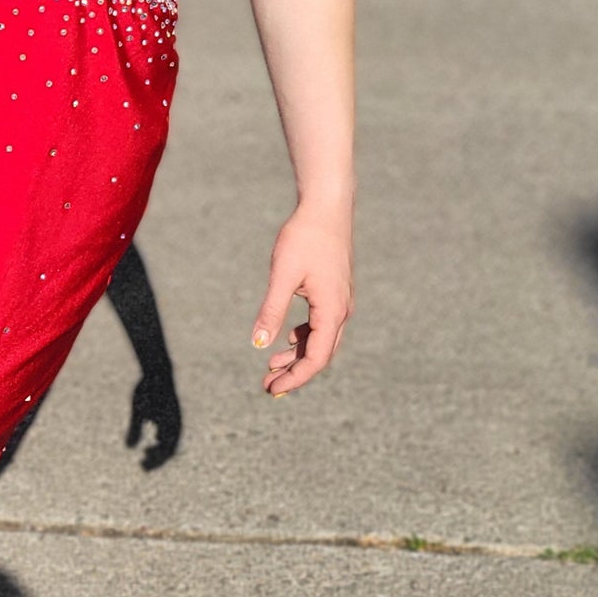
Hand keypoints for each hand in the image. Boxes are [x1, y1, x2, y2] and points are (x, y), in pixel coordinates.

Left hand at [251, 208, 352, 397]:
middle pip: (320, 354)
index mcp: (332, 311)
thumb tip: (256, 345)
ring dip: (297, 355)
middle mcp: (341, 311)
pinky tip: (288, 338)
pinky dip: (304, 337)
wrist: (326, 207)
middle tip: (267, 386)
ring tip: (271, 366)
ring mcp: (340, 302)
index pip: (316, 358)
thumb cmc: (305, 237)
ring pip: (321, 340)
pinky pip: (321, 324)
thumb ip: (271, 311)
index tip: (271, 388)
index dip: (294, 377)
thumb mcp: (283, 275)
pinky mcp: (334, 292)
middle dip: (294, 372)